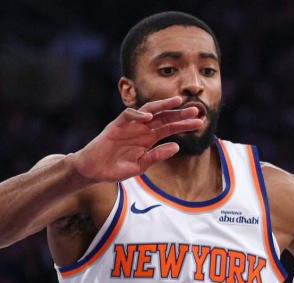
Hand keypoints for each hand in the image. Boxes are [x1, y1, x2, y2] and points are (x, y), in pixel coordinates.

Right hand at [70, 96, 204, 182]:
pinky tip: (149, 117)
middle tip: (196, 109)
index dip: (184, 125)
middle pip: (164, 117)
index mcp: (149, 139)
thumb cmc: (116, 168)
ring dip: (163, 106)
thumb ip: (157, 156)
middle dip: (179, 113)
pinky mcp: (116, 125)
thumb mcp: (141, 165)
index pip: (170, 128)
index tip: (200, 123)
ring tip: (177, 101)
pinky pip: (128, 115)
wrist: (93, 170)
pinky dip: (138, 115)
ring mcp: (130, 126)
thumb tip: (177, 147)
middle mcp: (142, 129)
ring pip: (149, 111)